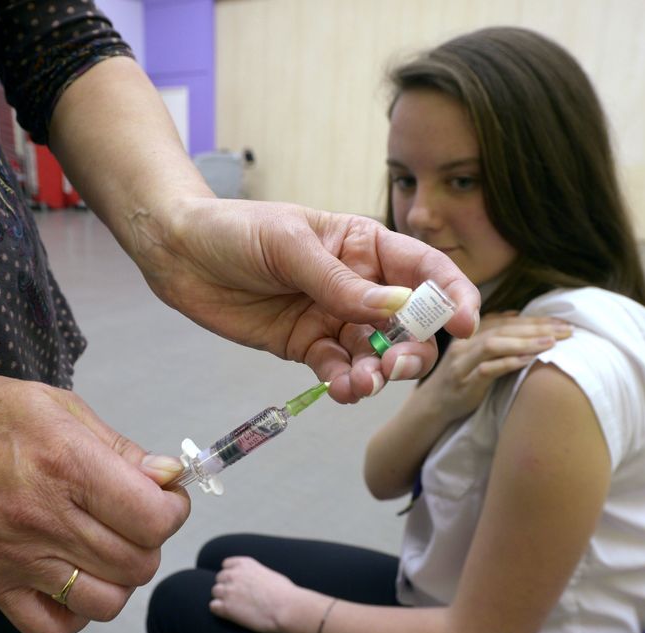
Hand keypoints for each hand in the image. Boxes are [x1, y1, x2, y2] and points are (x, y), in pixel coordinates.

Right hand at [0, 373, 190, 632]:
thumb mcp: (62, 406)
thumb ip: (120, 447)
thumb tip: (168, 477)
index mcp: (67, 464)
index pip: (152, 517)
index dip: (173, 510)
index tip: (165, 497)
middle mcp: (43, 518)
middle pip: (137, 563)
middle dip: (150, 540)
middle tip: (135, 517)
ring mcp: (15, 558)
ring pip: (105, 602)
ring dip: (120, 578)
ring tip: (107, 547)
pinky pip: (52, 627)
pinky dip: (76, 613)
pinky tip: (75, 578)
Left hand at [129, 197, 480, 402]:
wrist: (179, 253)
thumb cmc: (236, 231)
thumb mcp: (290, 246)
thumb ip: (340, 282)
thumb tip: (396, 309)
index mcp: (365, 246)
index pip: (424, 270)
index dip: (451, 295)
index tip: (465, 324)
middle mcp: (359, 284)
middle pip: (408, 323)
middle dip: (413, 348)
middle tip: (397, 367)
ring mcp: (333, 317)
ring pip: (376, 353)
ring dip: (379, 374)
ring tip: (362, 384)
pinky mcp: (306, 345)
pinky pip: (338, 369)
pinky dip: (346, 383)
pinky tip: (343, 389)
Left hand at [208, 556, 299, 632]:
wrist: (285, 608)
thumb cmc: (285, 593)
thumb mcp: (269, 574)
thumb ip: (255, 574)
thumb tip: (255, 581)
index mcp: (244, 564)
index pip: (226, 564)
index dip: (231, 574)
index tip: (237, 583)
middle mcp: (233, 574)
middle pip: (219, 578)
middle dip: (227, 587)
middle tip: (237, 598)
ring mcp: (228, 590)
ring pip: (215, 592)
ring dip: (222, 598)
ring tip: (235, 607)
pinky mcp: (226, 608)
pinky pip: (213, 606)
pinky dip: (219, 610)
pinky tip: (230, 614)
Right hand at [416, 313, 572, 423]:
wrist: (431, 406)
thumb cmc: (459, 379)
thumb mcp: (473, 353)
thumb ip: (492, 335)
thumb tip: (517, 314)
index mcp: (469, 334)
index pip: (506, 321)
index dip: (535, 319)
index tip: (562, 321)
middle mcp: (465, 344)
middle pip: (503, 329)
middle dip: (537, 328)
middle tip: (567, 330)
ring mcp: (463, 364)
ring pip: (494, 345)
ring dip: (526, 342)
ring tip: (553, 342)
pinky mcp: (464, 383)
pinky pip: (487, 370)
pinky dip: (509, 363)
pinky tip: (529, 360)